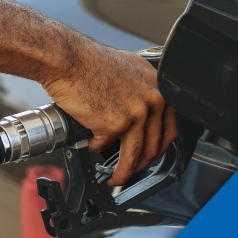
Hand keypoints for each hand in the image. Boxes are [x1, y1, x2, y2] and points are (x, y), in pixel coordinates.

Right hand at [42, 39, 177, 185]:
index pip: (170, 127)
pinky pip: (105, 147)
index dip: (159, 146)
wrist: (67, 59)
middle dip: (142, 164)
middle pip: (154, 145)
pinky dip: (96, 148)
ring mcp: (136, 114)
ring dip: (125, 172)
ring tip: (116, 178)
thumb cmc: (88, 61)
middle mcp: (152, 100)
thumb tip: (139, 112)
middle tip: (131, 170)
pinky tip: (90, 144)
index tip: (150, 154)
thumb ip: (140, 91)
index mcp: (158, 87)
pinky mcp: (114, 124)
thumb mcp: (128, 70)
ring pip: (135, 154)